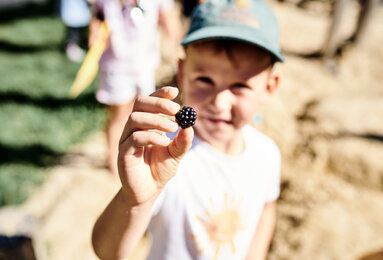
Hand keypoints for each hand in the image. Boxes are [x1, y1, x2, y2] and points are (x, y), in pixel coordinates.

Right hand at [118, 87, 193, 206]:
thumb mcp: (176, 153)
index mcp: (145, 124)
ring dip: (157, 120)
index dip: (160, 93)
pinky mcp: (124, 152)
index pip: (149, 101)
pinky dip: (151, 136)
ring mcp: (126, 139)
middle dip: (158, 103)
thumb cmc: (160, 169)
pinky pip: (134, 137)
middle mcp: (133, 128)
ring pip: (136, 118)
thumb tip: (190, 125)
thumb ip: (182, 141)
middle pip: (140, 104)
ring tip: (173, 128)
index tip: (175, 91)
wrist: (149, 191)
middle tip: (176, 109)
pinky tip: (165, 142)